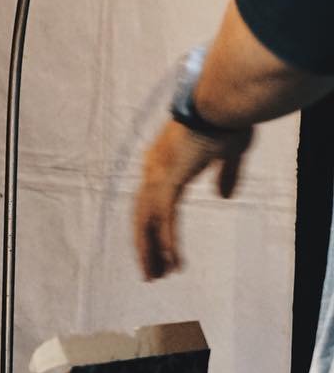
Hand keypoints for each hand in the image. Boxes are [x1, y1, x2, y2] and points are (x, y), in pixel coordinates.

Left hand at [134, 120, 252, 279]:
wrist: (224, 95)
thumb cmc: (229, 116)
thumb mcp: (230, 151)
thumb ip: (226, 174)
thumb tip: (224, 197)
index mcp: (163, 160)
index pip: (151, 202)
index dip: (152, 227)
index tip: (159, 248)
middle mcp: (153, 168)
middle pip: (142, 216)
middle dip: (145, 246)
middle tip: (151, 273)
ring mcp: (158, 173)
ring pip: (147, 222)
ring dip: (151, 251)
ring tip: (157, 276)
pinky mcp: (169, 178)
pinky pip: (164, 219)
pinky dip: (168, 242)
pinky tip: (174, 263)